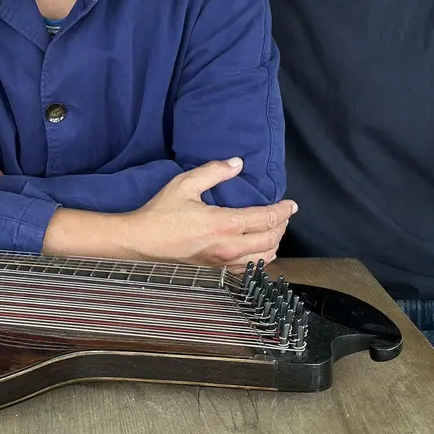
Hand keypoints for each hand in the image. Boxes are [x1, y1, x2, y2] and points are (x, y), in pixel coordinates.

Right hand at [121, 159, 296, 267]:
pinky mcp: (216, 269)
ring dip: (273, 244)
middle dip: (281, 226)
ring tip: (273, 230)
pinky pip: (248, 269)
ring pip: (263, 258)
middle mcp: (228, 247)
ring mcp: (222, 262)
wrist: (142, 240)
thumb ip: (214, 171)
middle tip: (283, 215)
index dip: (282, 211)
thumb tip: (237, 163)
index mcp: (224, 224)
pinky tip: (258, 251)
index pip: (265, 219)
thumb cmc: (161, 212)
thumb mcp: (186, 183)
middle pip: (270, 240)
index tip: (291, 204)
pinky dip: (260, 259)